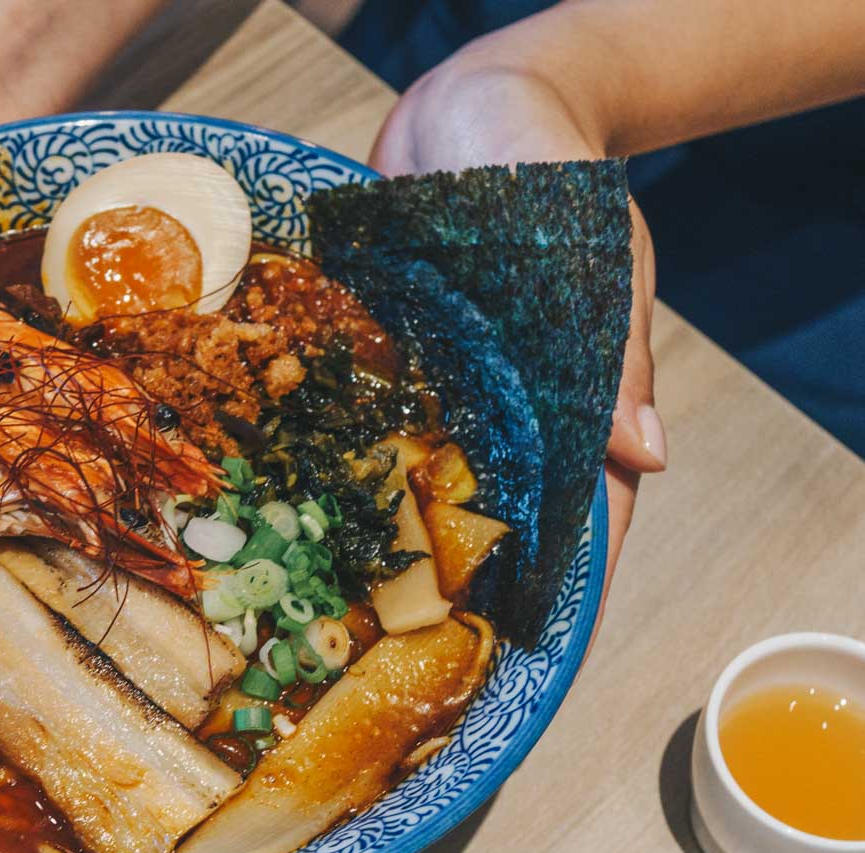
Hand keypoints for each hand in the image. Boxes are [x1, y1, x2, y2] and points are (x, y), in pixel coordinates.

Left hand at [368, 56, 665, 613]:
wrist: (474, 101)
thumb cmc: (551, 167)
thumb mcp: (594, 251)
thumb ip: (612, 351)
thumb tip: (645, 457)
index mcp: (569, 397)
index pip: (582, 515)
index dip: (566, 589)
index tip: (535, 663)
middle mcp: (500, 407)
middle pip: (489, 516)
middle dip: (462, 585)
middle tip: (419, 665)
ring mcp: (435, 389)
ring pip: (416, 483)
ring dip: (389, 539)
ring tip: (348, 615)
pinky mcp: (376, 358)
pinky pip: (355, 423)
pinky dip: (334, 465)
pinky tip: (294, 514)